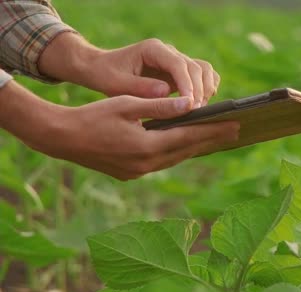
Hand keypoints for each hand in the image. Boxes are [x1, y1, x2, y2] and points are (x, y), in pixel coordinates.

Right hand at [0, 82, 238, 179]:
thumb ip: (160, 106)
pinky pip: (163, 163)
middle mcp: (146, 164)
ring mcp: (139, 172)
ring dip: (196, 148)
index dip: (213, 130)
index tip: (234, 124)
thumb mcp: (127, 104)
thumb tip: (190, 104)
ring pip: (176, 158)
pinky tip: (187, 146)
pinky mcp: (131, 174)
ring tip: (216, 138)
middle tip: (235, 131)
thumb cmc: (93, 116)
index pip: (189, 137)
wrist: (61, 138)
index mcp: (146, 146)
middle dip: (212, 140)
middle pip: (188, 151)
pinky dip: (178, 153)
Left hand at [39, 33, 219, 106]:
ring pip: (204, 69)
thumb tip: (166, 92)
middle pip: (196, 67)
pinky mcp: (180, 71)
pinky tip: (199, 104)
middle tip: (196, 113)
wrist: (103, 69)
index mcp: (153, 49)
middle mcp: (168, 52)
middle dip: (199, 90)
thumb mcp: (117, 84)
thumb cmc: (107, 76)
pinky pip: (202, 76)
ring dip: (206, 89)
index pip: (178, 64)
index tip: (189, 104)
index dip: (187, 84)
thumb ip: (140, 87)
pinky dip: (206, 88)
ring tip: (199, 110)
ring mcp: (176, 60)